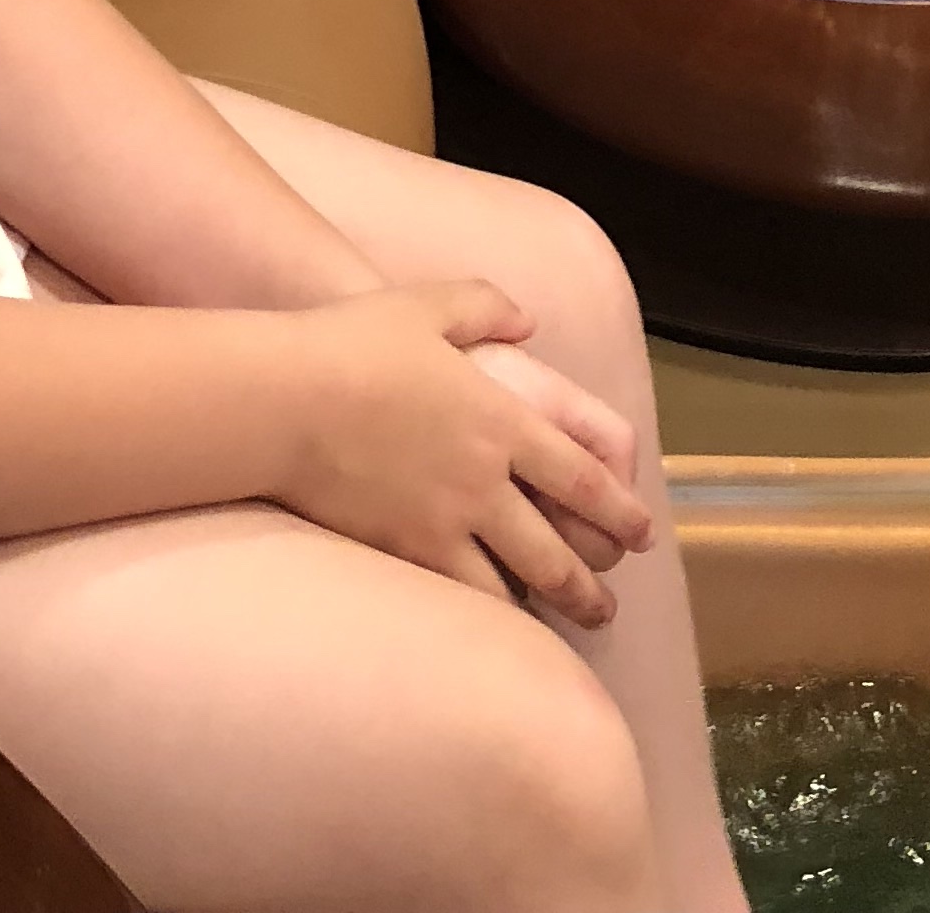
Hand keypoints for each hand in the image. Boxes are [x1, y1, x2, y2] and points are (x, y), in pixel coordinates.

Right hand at [275, 282, 652, 630]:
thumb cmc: (355, 342)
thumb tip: (527, 319)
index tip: (642, 531)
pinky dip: (491, 615)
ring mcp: (447, 520)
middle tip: (610, 603)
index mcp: (502, 417)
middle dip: (592, 580)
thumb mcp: (429, 304)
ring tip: (570, 625)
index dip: (619, 507)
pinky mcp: (406, 550)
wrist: (288, 398)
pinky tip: (499, 624)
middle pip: (558, 545)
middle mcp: (485, 478)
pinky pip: (462, 596)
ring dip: (553, 606)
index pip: (581, 475)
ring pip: (518, 582)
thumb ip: (486, 305)